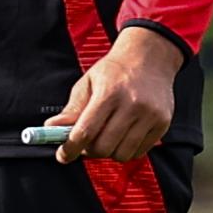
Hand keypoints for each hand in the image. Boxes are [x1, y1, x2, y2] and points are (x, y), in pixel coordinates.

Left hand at [43, 27, 184, 164]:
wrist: (151, 57)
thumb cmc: (115, 71)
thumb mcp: (88, 82)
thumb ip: (71, 109)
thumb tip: (50, 128)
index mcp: (109, 92)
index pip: (86, 131)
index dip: (71, 148)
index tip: (63, 155)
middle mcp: (132, 104)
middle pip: (103, 147)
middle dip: (90, 150)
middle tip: (87, 142)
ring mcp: (150, 115)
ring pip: (122, 154)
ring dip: (109, 151)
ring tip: (107, 136)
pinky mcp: (162, 123)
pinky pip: (139, 152)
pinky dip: (127, 150)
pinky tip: (124, 135)